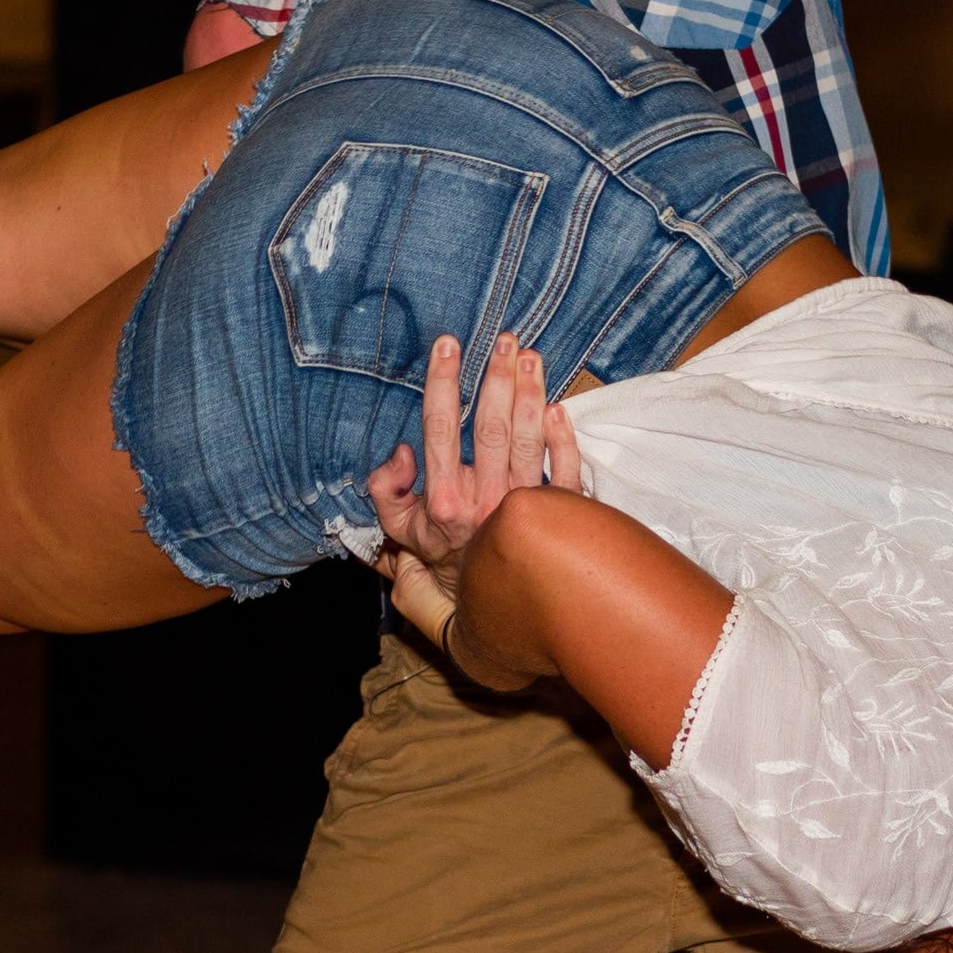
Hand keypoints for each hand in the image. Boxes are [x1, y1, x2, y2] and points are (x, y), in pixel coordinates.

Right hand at [364, 331, 584, 638]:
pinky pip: (566, 474)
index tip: (448, 345)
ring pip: (529, 441)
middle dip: (497, 378)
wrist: (488, 613)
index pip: (440, 430)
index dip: (443, 384)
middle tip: (504, 339)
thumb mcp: (398, 532)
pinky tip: (559, 408)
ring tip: (532, 357)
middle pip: (491, 427)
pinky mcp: (560, 519)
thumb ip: (386, 490)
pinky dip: (565, 439)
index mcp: (444, 501)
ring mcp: (526, 510)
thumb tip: (402, 452)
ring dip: (531, 395)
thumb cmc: (441, 563)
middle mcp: (485, 502)